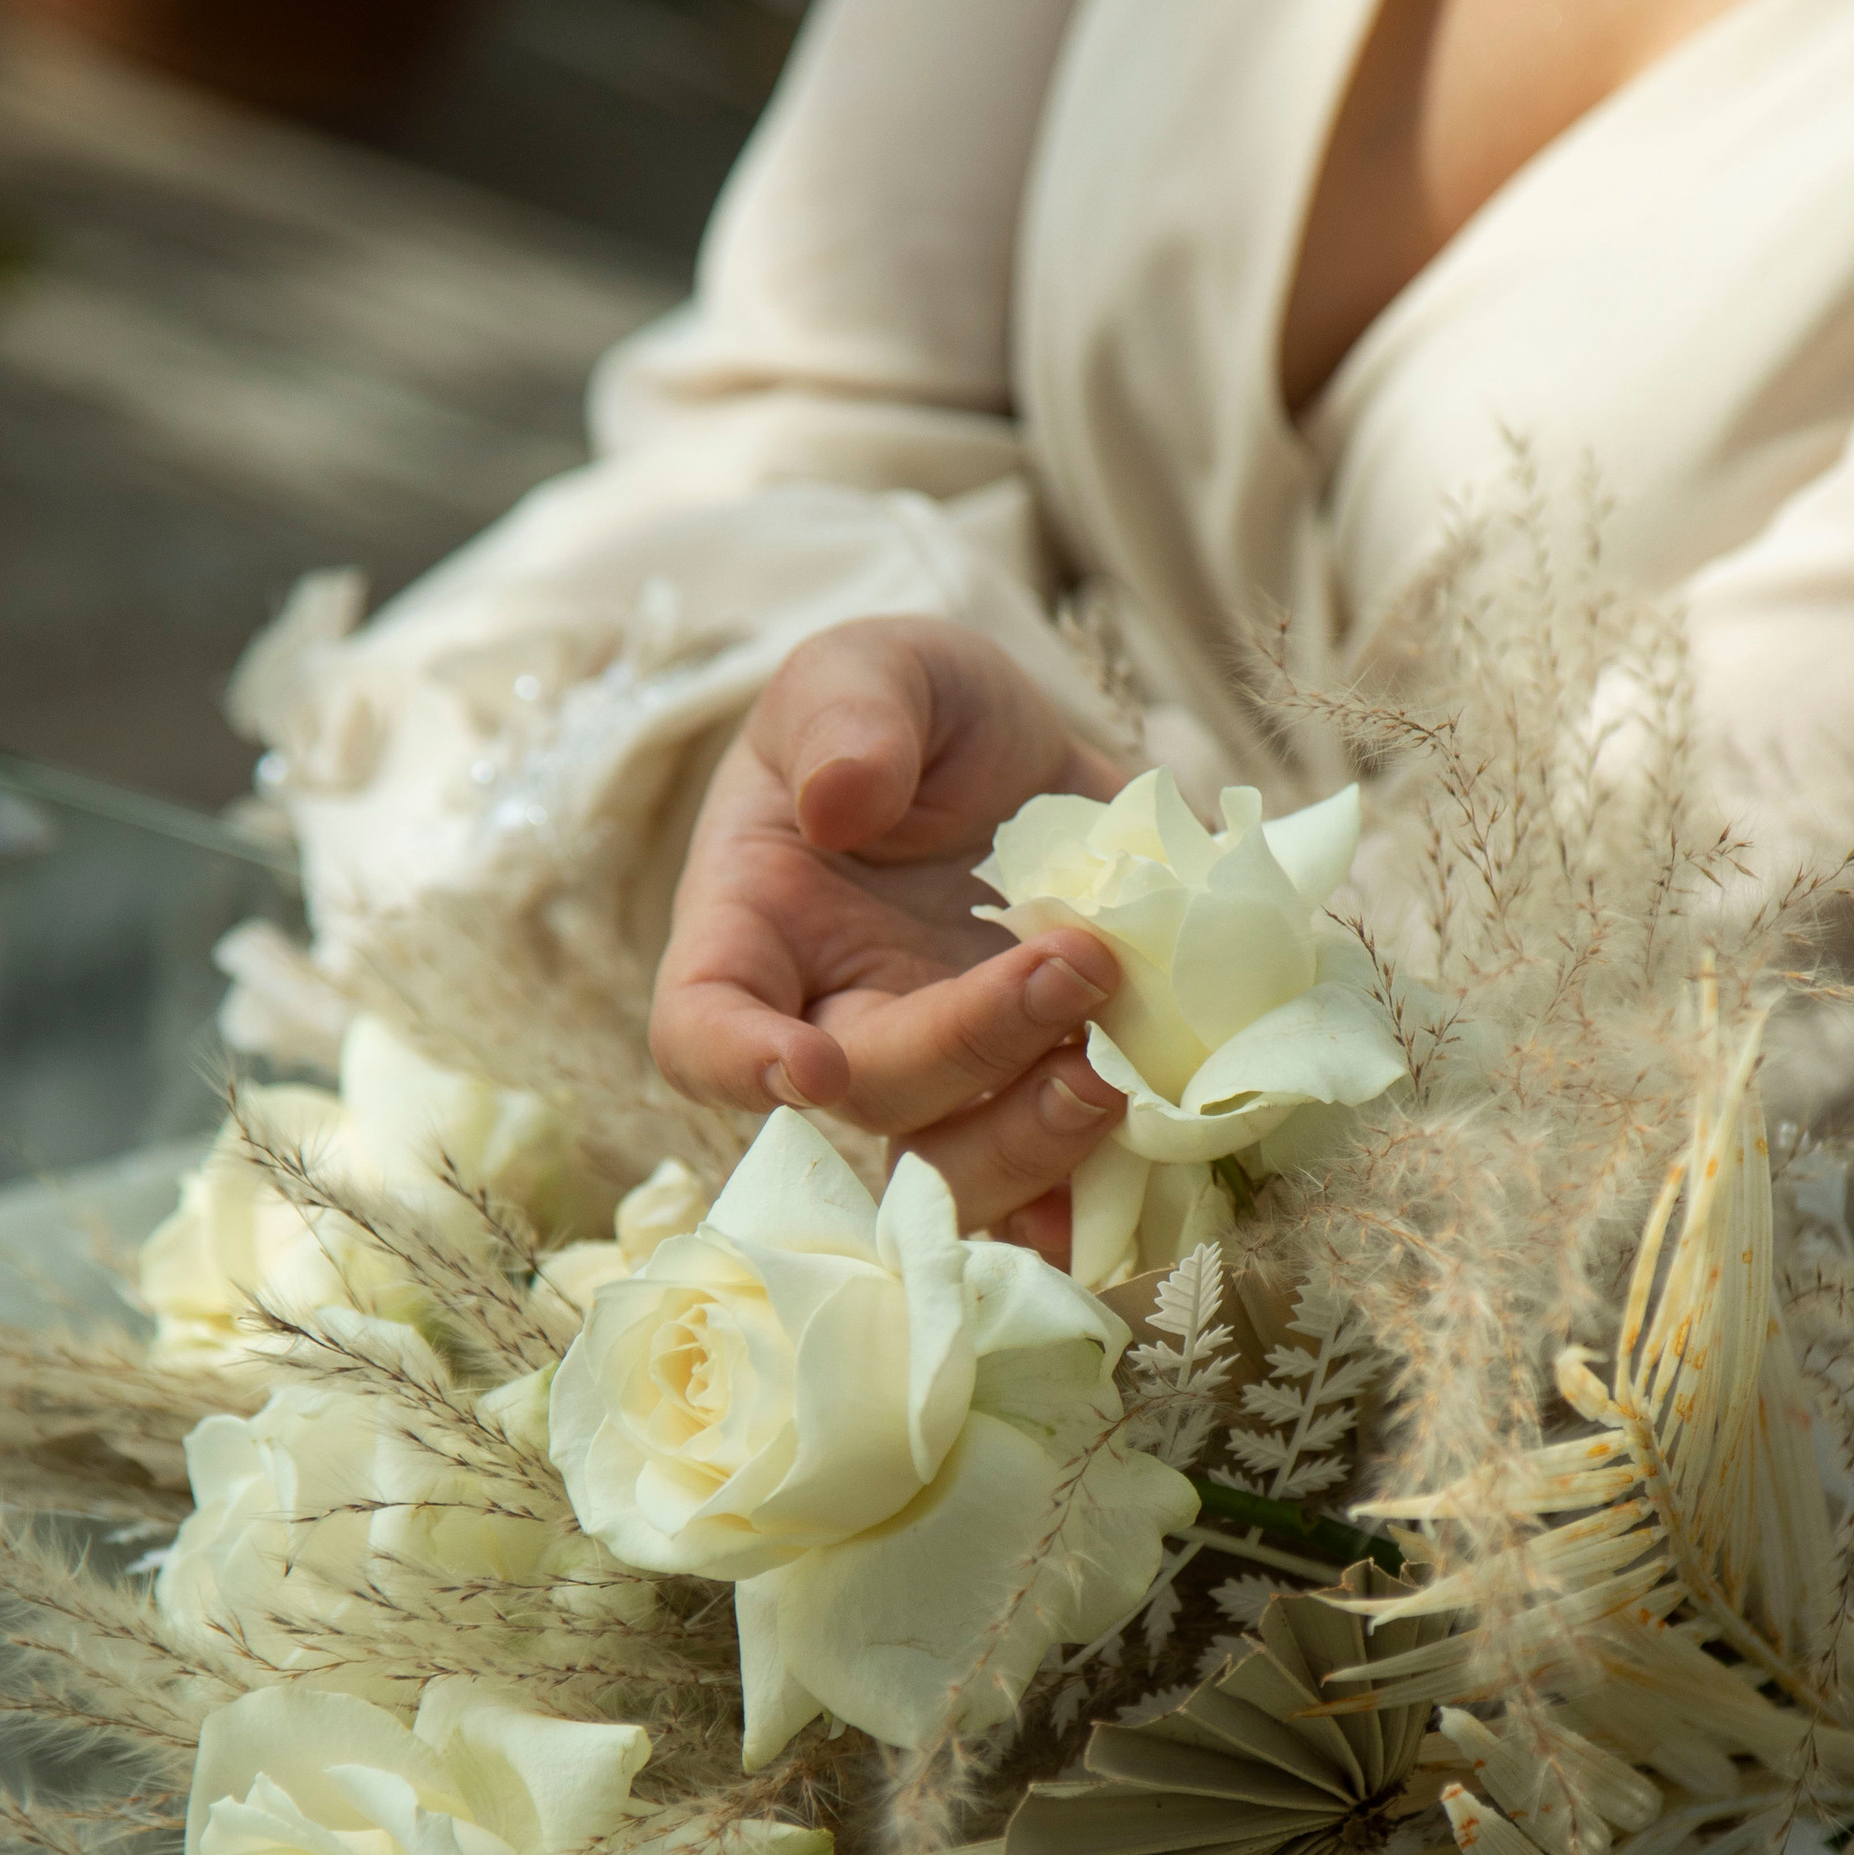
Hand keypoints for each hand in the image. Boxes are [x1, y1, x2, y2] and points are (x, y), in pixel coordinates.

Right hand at [650, 617, 1128, 1258]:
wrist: (1019, 757)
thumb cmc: (911, 714)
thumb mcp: (873, 668)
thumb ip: (847, 711)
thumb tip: (842, 798)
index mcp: (754, 931)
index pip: (700, 1028)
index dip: (739, 1064)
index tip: (807, 1064)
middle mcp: (835, 1026)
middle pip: (870, 1095)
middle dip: (971, 1049)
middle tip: (1077, 964)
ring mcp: (940, 1080)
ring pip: (957, 1172)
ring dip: (1039, 1138)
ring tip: (1121, 1060)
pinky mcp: (1030, 1097)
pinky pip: (1056, 1186)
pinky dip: (1101, 1186)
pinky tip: (1152, 1143)